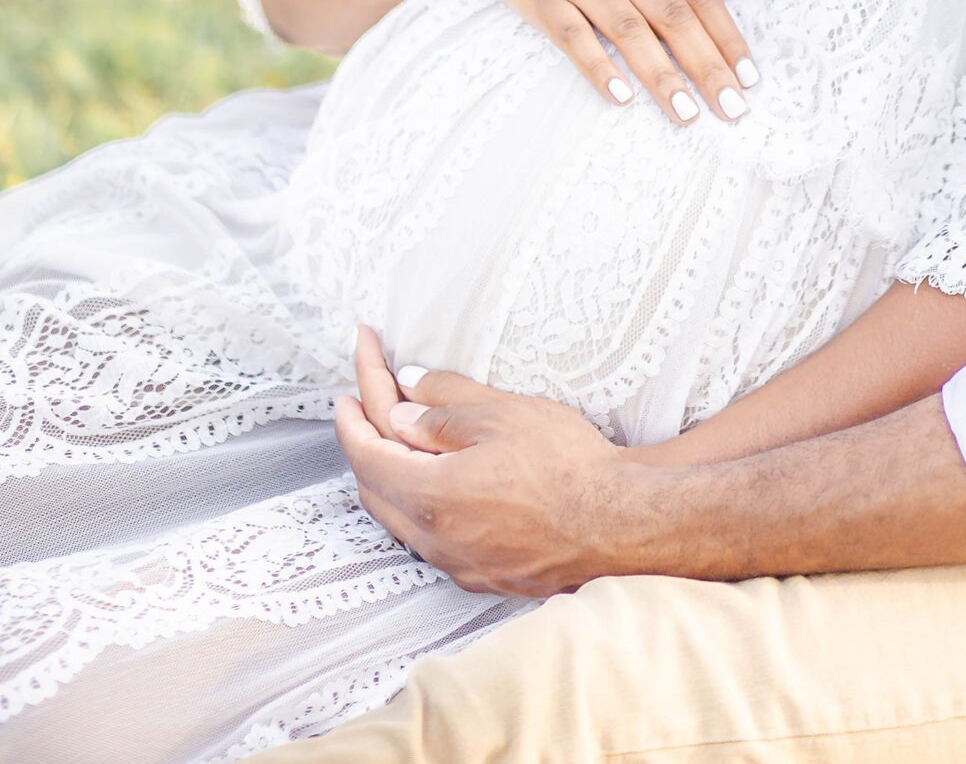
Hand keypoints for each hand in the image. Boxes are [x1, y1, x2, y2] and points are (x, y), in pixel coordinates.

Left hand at [339, 328, 628, 593]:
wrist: (618, 526)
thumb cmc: (566, 466)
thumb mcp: (501, 414)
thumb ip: (443, 405)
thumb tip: (404, 398)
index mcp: (432, 494)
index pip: (367, 454)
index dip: (352, 417)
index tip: (347, 389)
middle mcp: (435, 539)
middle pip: (375, 489)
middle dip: (365, 442)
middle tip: (368, 402)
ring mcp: (457, 563)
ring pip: (399, 518)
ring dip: (390, 476)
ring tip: (397, 439)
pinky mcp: (481, 575)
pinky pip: (429, 538)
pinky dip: (418, 503)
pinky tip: (437, 483)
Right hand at [446, 0, 758, 125]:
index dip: (727, 34)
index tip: (749, 75)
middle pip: (671, 15)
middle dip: (707, 66)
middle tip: (732, 109)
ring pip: (628, 31)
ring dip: (662, 77)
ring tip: (688, 115)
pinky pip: (572, 36)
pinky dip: (597, 67)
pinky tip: (621, 98)